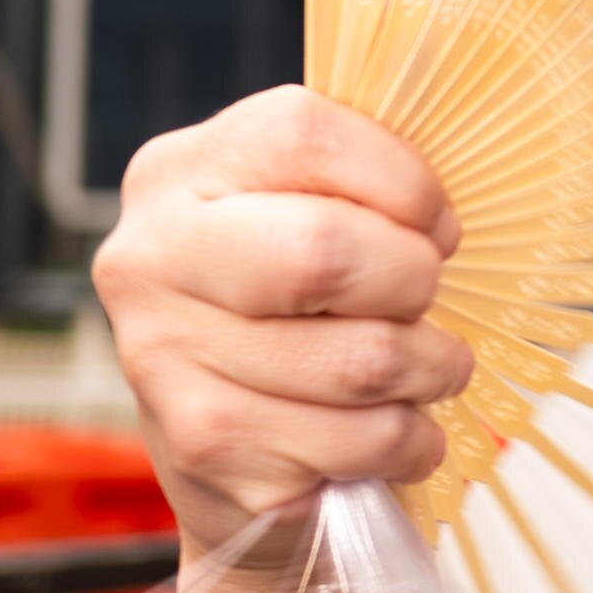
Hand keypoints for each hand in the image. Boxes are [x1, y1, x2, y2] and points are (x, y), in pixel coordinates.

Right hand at [94, 88, 468, 556]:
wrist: (234, 459)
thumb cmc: (299, 314)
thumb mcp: (311, 218)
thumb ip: (361, 185)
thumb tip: (443, 210)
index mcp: (177, 175)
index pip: (304, 134)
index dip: (404, 182)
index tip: (435, 227)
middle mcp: (150, 259)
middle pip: (324, 250)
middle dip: (414, 281)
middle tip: (423, 303)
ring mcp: (165, 359)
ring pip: (366, 358)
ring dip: (430, 370)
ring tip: (418, 372)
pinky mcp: (210, 449)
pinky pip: (370, 439)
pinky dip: (414, 440)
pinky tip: (388, 432)